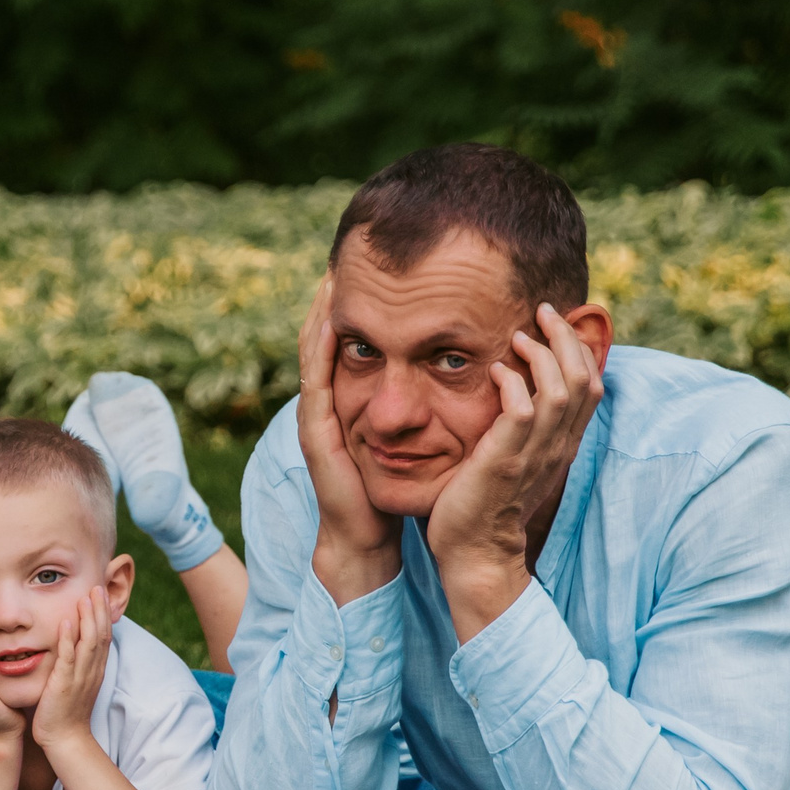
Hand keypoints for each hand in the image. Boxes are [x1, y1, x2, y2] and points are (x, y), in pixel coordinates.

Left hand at [29, 592, 112, 754]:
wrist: (65, 739)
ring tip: (86, 596)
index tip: (99, 592)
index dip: (103, 613)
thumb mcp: (77, 683)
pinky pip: (68, 659)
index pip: (103, 635)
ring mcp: (80, 677)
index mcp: (95, 669)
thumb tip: (74, 643)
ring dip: (88, 618)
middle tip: (97, 586)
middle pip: (100, 634)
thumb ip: (77, 662)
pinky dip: (68, 640)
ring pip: (89, 643)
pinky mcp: (64, 685)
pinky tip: (65, 623)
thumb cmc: (66, 711)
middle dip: (99, 609)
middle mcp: (91, 670)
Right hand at [298, 276, 402, 602]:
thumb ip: (429, 406)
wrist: (368, 535)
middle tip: (345, 254)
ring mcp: (316, 412)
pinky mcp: (316, 427)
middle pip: (326, 335)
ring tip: (333, 272)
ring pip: (314, 348)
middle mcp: (328, 401)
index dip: (359, 304)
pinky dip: (319, 343)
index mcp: (351, 400)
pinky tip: (329, 318)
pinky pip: (314, 375)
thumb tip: (476, 373)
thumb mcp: (416, 436)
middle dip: (335, 296)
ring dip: (321, 309)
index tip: (372, 268)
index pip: (350, 340)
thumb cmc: (395, 490)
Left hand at [425, 303, 604, 604]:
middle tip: (542, 311)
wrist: (475, 553)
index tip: (555, 323)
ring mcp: (533, 455)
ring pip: (558, 391)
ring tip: (517, 336)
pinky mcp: (504, 462)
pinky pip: (521, 413)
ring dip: (540, 355)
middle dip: (565, 338)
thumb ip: (527, 426)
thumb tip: (522, 388)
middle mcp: (556, 447)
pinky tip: (495, 372)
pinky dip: (512, 386)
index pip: (590, 386)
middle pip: (582, 379)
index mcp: (562, 444)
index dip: (579, 349)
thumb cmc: (488, 501)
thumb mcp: (517, 457)